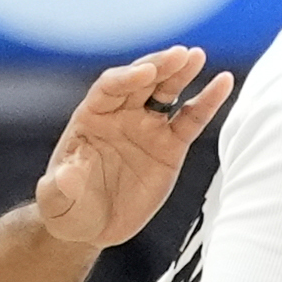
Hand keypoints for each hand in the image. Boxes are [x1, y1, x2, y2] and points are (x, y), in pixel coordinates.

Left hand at [34, 48, 232, 248]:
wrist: (91, 226)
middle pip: (141, 80)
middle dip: (159, 66)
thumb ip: (60, 187)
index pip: (109, 87)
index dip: (126, 78)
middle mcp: (121, 115)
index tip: (144, 74)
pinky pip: (191, 119)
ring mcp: (147, 127)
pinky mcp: (170, 146)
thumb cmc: (68, 208)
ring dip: (182, 73)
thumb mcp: (57, 201)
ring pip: (167, 92)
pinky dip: (207, 101)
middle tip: (180, 55)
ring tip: (197, 57)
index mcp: (91, 117)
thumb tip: (66, 175)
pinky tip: (223, 82)